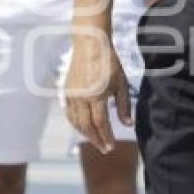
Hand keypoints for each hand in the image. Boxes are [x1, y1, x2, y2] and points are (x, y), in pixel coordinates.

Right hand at [64, 32, 131, 154]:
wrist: (90, 44)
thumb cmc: (109, 63)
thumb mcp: (122, 84)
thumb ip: (123, 106)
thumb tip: (128, 124)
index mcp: (96, 95)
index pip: (100, 123)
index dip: (106, 137)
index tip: (111, 146)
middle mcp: (81, 97)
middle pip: (86, 126)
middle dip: (95, 140)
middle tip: (104, 149)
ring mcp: (71, 95)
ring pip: (75, 121)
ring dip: (85, 134)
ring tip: (95, 140)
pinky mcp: (66, 91)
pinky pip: (69, 113)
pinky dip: (75, 123)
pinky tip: (83, 127)